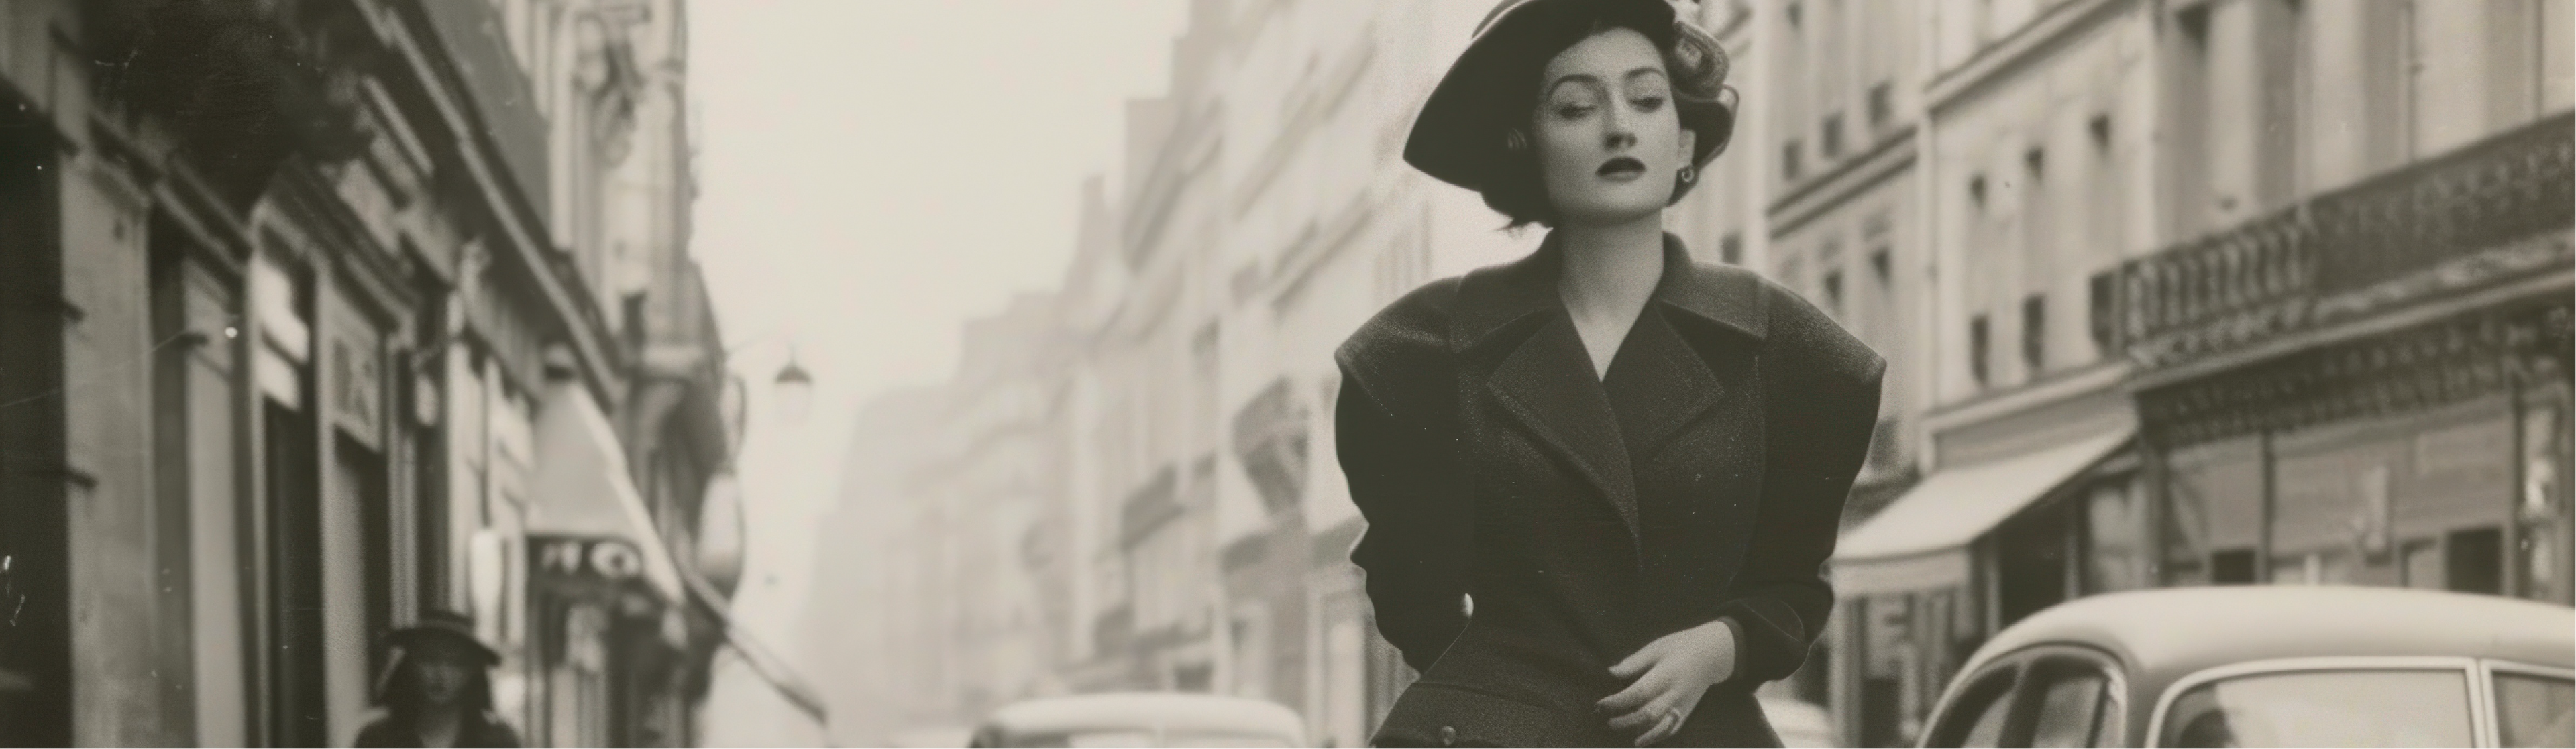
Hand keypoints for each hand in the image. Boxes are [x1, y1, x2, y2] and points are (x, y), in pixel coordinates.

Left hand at [1596, 619, 1739, 746]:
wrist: (1712, 655)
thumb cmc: (1680, 647)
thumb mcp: (1656, 648)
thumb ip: (1634, 663)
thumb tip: (1611, 673)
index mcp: (1666, 674)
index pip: (1639, 692)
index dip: (1619, 701)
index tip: (1600, 704)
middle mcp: (1675, 693)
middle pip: (1649, 713)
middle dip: (1625, 720)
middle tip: (1606, 720)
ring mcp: (1683, 705)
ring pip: (1661, 725)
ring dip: (1640, 732)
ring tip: (1621, 731)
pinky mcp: (1686, 711)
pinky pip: (1671, 728)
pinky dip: (1656, 736)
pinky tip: (1641, 739)